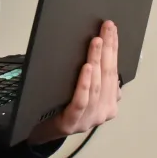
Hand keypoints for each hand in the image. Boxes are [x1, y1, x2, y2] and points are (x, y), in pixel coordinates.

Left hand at [27, 20, 121, 144]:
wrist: (43, 129)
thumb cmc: (64, 105)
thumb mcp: (84, 90)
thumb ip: (95, 77)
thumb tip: (101, 47)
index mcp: (110, 102)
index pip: (113, 70)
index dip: (114, 48)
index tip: (112, 29)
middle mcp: (104, 111)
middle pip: (107, 75)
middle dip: (108, 49)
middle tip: (106, 28)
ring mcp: (90, 118)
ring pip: (96, 86)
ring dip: (97, 61)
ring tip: (97, 42)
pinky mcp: (73, 122)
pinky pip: (81, 100)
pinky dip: (85, 83)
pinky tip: (86, 67)